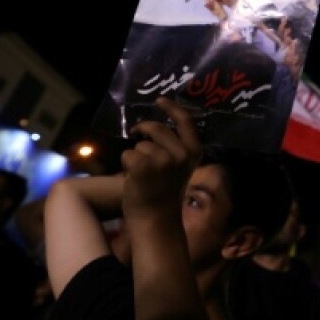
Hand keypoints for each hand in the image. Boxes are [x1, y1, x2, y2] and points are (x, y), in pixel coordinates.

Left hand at [121, 97, 201, 218]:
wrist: (155, 219)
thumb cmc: (164, 193)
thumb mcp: (179, 167)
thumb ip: (174, 147)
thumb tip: (154, 126)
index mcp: (193, 152)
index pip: (185, 121)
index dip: (171, 107)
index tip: (160, 100)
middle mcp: (181, 153)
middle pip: (156, 128)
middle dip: (143, 130)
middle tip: (135, 135)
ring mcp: (163, 158)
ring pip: (140, 144)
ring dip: (136, 155)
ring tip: (141, 174)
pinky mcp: (144, 164)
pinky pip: (128, 153)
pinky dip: (126, 164)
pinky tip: (134, 179)